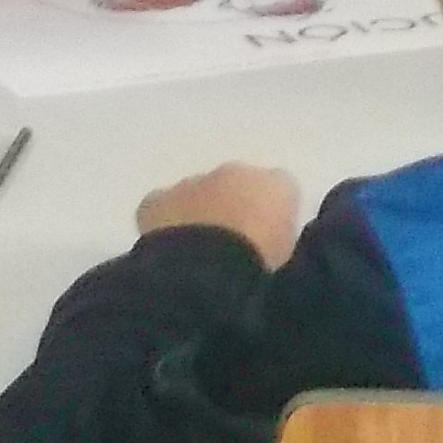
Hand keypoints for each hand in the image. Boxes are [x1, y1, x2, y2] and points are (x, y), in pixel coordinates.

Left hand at [136, 164, 302, 270]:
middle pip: (236, 185)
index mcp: (278, 185)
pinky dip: (165, 221)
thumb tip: (265, 237)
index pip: (280, 190)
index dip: (271, 216)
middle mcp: (237, 172)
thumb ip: (278, 235)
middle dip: (232, 207)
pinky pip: (162, 206)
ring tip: (197, 251)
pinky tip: (168, 248)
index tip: (265, 239)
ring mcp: (193, 182)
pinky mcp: (158, 198)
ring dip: (199, 213)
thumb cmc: (257, 264)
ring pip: (197, 193)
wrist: (205, 270)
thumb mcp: (284, 254)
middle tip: (229, 244)